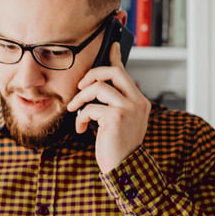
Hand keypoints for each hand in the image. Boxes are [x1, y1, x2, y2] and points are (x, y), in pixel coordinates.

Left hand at [66, 42, 150, 172]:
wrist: (125, 170)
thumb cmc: (118, 148)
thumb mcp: (119, 123)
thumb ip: (114, 105)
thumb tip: (96, 89)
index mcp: (140, 102)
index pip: (126, 73)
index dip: (116, 57)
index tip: (110, 45)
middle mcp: (138, 102)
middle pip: (113, 72)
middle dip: (91, 74)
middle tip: (80, 86)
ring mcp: (129, 108)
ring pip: (98, 87)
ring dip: (81, 98)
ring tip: (74, 110)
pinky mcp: (116, 117)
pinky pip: (90, 108)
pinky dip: (81, 117)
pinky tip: (81, 129)